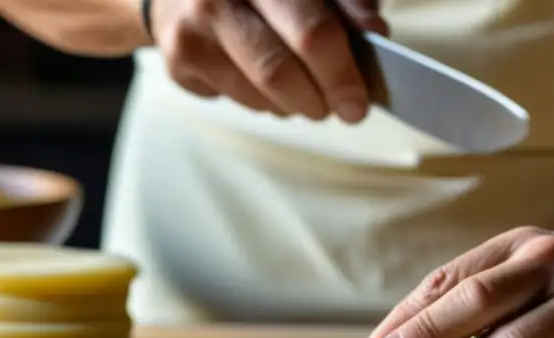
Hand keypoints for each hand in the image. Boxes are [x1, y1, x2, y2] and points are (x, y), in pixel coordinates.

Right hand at [149, 0, 385, 121]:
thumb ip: (345, 2)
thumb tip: (375, 33)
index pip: (312, 31)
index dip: (342, 73)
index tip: (360, 103)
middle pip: (279, 70)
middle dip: (320, 99)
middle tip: (344, 112)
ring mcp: (193, 25)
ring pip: (260, 93)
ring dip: (296, 103)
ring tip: (305, 90)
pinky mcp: (178, 56)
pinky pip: (240, 99)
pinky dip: (267, 101)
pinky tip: (267, 81)